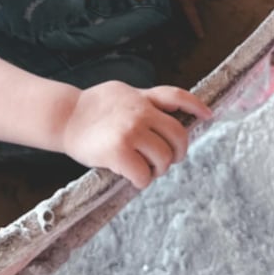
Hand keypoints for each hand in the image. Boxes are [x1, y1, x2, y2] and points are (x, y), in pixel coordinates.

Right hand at [60, 81, 211, 188]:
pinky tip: (131, 177)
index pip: (176, 96)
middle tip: (166, 160)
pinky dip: (141, 181)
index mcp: (142, 97)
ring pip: (164, 158)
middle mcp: (140, 112)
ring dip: (158, 169)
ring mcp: (131, 131)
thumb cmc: (90, 108)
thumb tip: (164, 112)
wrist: (64, 117)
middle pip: (178, 135)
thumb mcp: (120, 93)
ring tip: (145, 169)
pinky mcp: (119, 152)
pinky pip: (144, 175)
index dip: (196, 106)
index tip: (209, 116)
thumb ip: (142, 101)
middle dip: (178, 152)